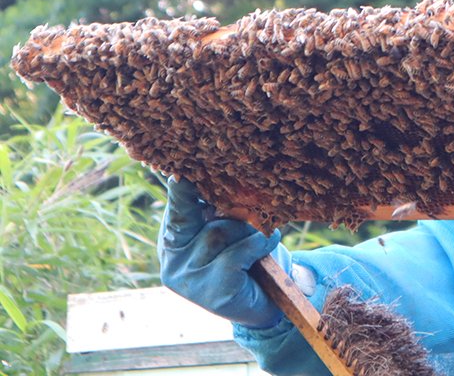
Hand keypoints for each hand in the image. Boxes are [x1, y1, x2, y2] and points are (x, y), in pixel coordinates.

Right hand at [159, 177, 288, 326]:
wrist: (267, 300)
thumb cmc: (247, 252)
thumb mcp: (230, 223)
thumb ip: (219, 206)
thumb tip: (226, 169)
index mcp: (173, 236)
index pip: (176, 203)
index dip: (181, 183)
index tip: (184, 166)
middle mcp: (173, 258)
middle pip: (189, 213)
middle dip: (217, 199)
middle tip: (232, 178)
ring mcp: (189, 278)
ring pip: (220, 232)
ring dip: (248, 229)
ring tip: (261, 232)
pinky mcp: (211, 292)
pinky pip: (238, 253)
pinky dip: (259, 245)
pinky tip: (268, 245)